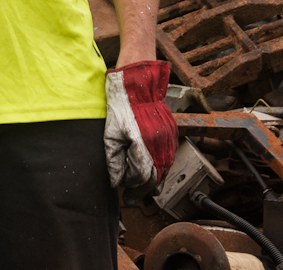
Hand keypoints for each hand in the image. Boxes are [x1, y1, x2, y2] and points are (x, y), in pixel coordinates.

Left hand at [104, 60, 176, 189]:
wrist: (139, 82)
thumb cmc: (121, 104)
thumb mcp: (110, 132)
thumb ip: (113, 159)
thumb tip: (114, 180)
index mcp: (144, 146)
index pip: (140, 178)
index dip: (130, 186)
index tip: (122, 189)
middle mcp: (160, 146)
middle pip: (155, 179)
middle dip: (143, 192)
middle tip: (131, 199)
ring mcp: (168, 140)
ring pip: (164, 171)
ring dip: (154, 183)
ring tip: (143, 192)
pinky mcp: (172, 134)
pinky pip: (169, 158)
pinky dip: (161, 169)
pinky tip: (152, 172)